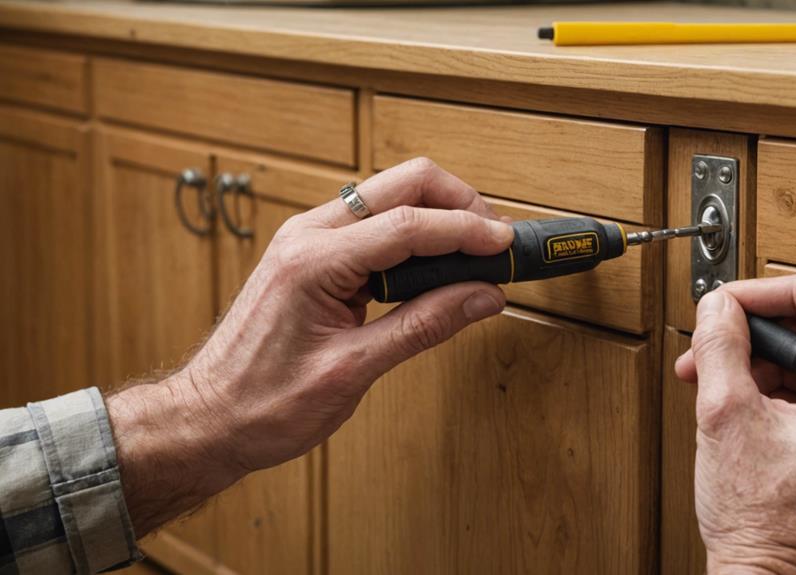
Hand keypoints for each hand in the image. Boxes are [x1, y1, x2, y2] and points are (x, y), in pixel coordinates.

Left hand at [106, 158, 513, 535]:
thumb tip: (482, 297)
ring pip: (390, 196)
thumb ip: (423, 327)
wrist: (208, 418)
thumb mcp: (352, 371)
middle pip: (403, 184)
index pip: (409, 224)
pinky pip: (373, 222)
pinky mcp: (311, 253)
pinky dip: (413, 234)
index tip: (506, 244)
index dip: (467, 230)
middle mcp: (308, 234)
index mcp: (313, 261)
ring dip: (438, 215)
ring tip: (473, 257)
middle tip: (494, 241)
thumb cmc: (262, 404)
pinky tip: (433, 267)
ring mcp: (307, 238)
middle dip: (458, 203)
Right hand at [674, 275, 795, 574]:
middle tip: (724, 342)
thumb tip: (717, 308)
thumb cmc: (765, 532)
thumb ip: (720, 346)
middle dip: (773, 332)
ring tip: (724, 385)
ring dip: (777, 366)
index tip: (753, 300)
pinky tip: (749, 413)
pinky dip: (794, 399)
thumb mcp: (726, 419)